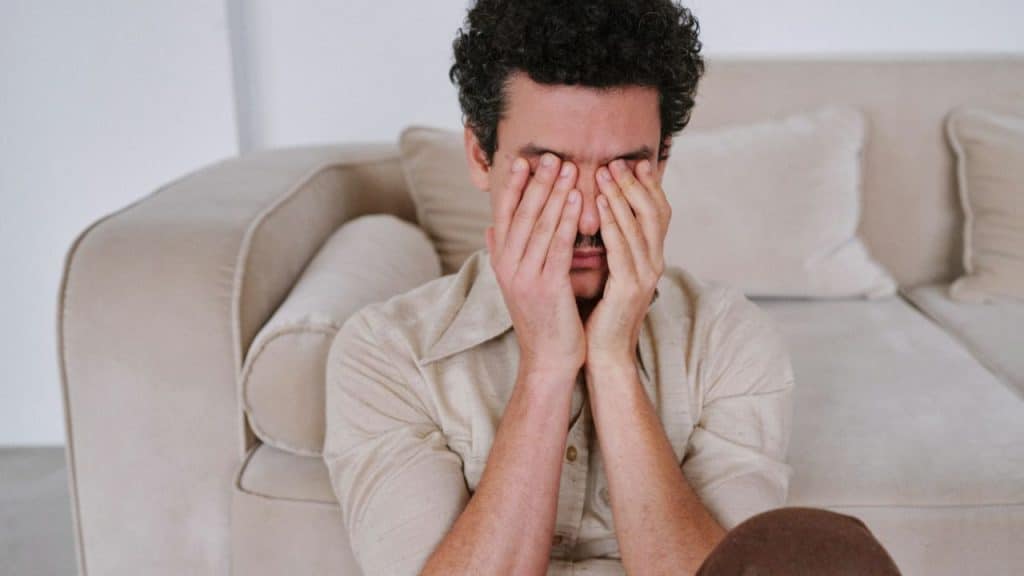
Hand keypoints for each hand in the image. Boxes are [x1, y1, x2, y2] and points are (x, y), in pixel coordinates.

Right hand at [487, 153, 584, 378]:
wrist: (549, 360)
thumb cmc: (541, 320)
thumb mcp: (517, 284)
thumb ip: (504, 254)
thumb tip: (491, 227)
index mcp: (501, 262)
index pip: (505, 215)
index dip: (513, 186)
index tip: (523, 159)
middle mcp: (508, 266)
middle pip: (522, 215)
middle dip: (537, 182)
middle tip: (551, 154)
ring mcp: (525, 277)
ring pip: (540, 225)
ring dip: (555, 193)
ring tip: (568, 167)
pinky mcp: (546, 287)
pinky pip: (557, 246)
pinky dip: (566, 220)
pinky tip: (577, 200)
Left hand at [584, 158, 670, 366]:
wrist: (604, 354)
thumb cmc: (601, 313)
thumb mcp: (609, 272)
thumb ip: (611, 246)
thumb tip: (599, 214)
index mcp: (651, 258)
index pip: (657, 213)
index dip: (647, 187)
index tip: (632, 162)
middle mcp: (655, 264)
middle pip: (654, 213)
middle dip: (635, 185)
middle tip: (616, 162)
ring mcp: (645, 276)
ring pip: (638, 227)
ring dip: (621, 198)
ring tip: (605, 174)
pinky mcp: (630, 289)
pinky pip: (622, 251)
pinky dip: (611, 226)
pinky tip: (598, 209)